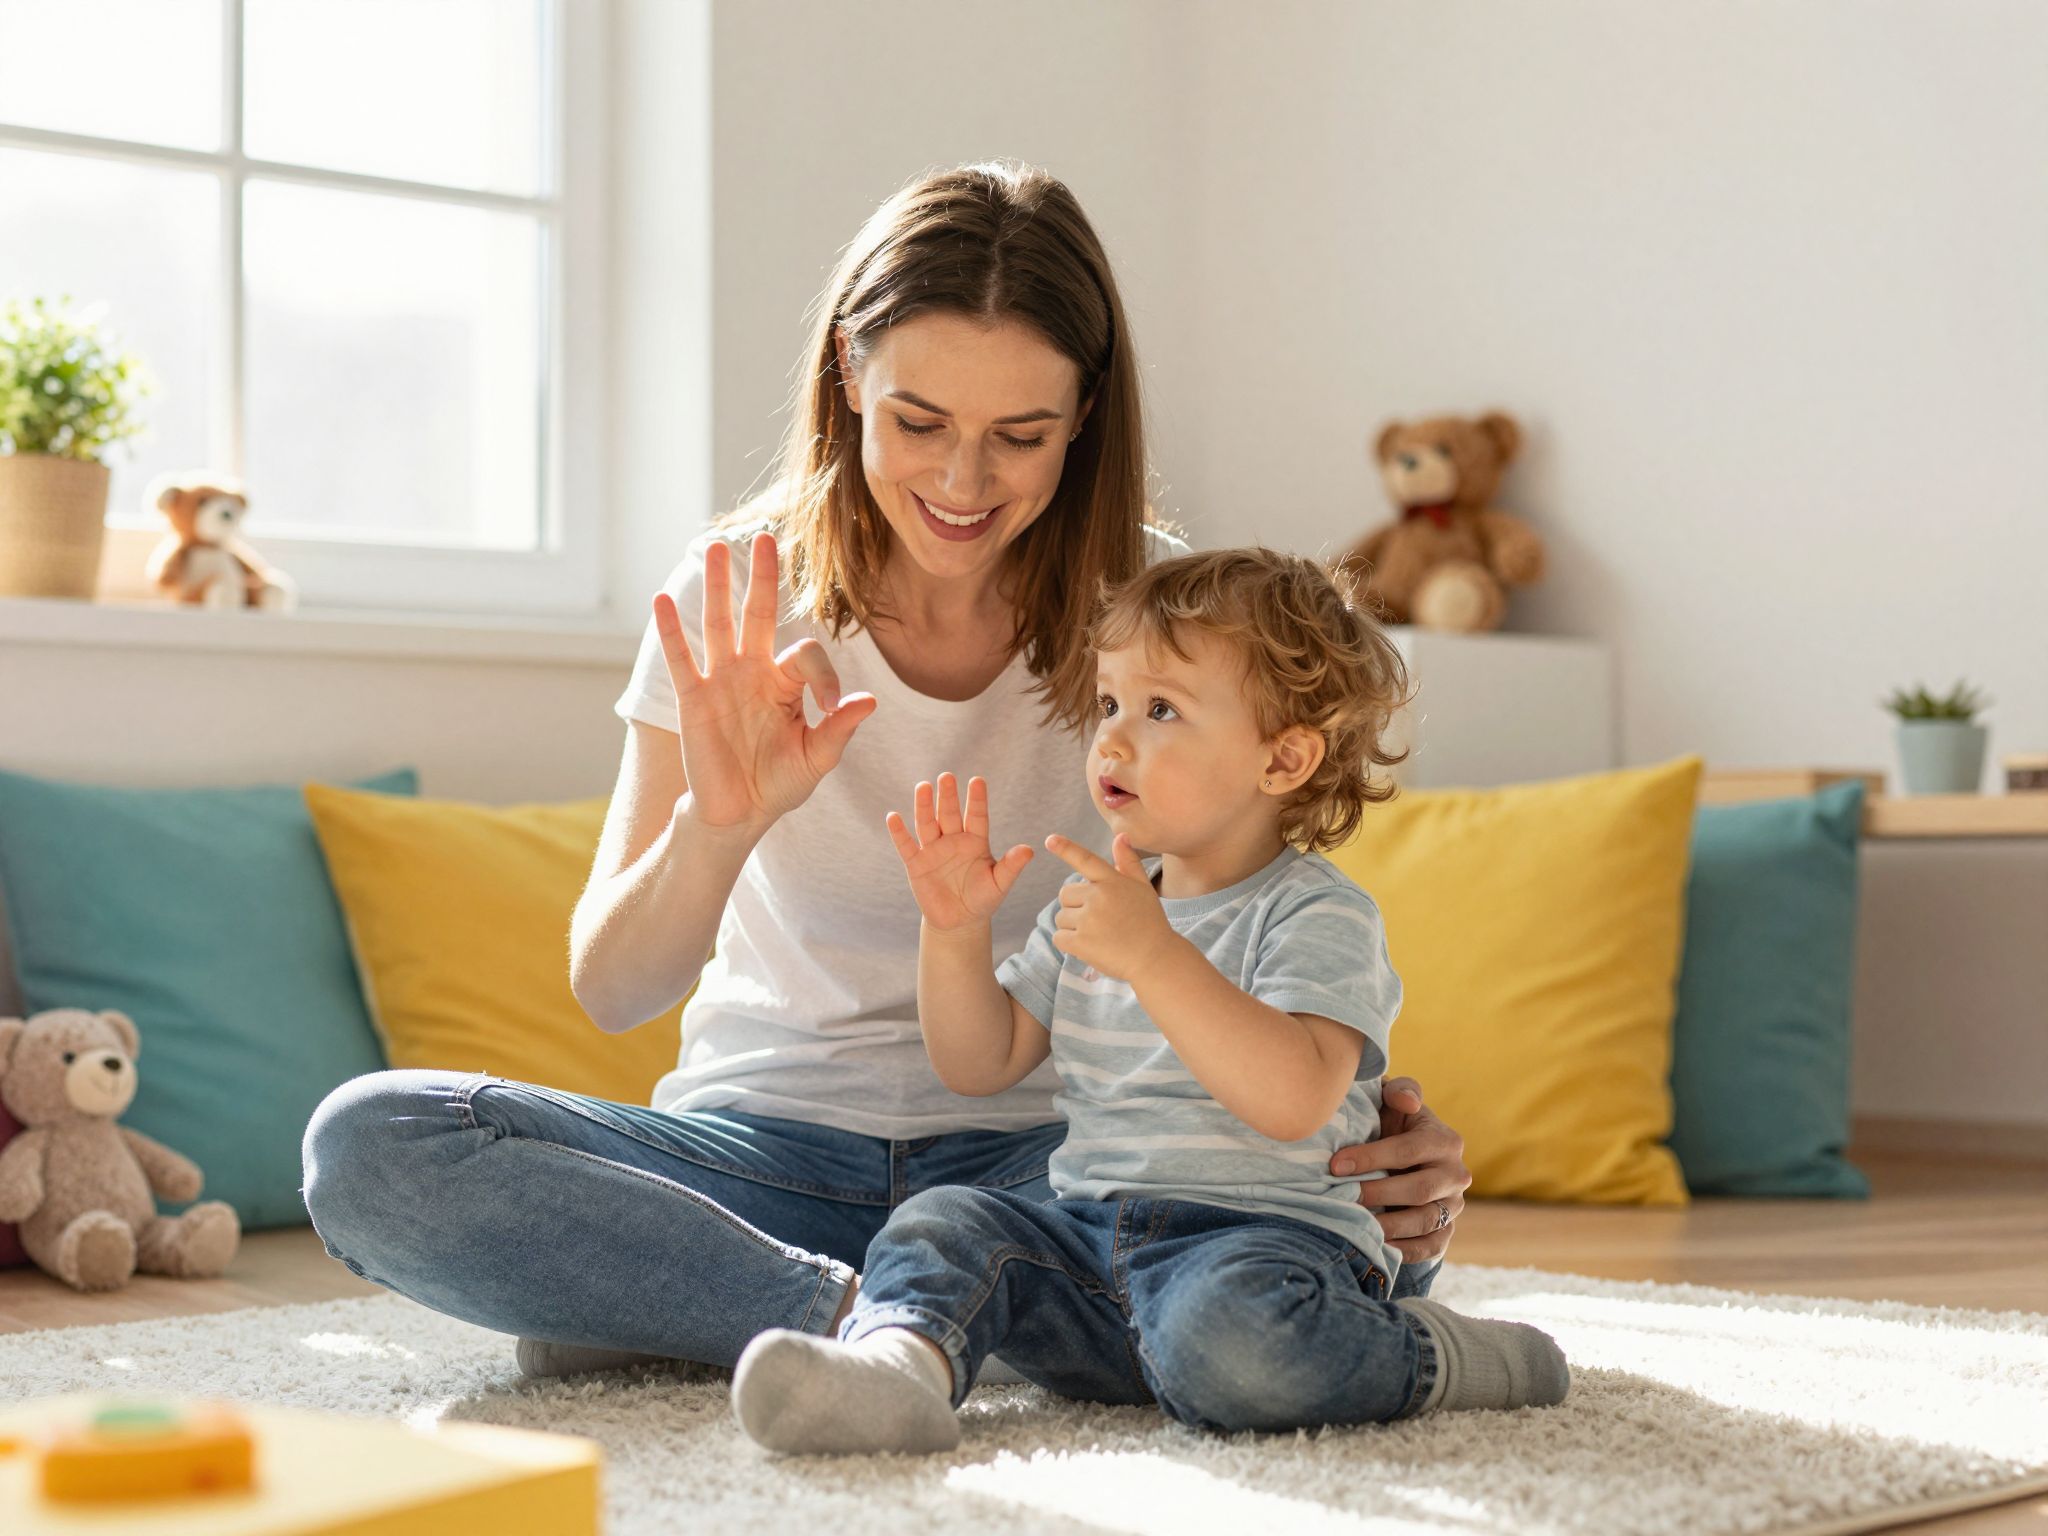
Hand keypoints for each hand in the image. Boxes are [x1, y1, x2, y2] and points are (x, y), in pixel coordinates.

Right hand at [655, 532, 877, 831]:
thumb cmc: (780, 784)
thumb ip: (839, 729)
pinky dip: (672, 630)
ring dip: (718, 587)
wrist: (740, 813)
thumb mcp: (817, 758)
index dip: (824, 675)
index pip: (806, 655)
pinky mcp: (693, 699)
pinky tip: (662, 599)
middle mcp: (753, 673)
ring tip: (715, 547)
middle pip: (759, 615)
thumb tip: (870, 700)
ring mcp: (721, 682)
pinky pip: (682, 659)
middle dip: (763, 579)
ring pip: (719, 625)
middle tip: (765, 538)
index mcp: (787, 684)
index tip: (830, 704)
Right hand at [885, 773, 1034, 931]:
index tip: (978, 781)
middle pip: (950, 814)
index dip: (977, 800)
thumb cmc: (982, 900)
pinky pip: (906, 846)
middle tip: (946, 776)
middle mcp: (953, 840)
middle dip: (948, 796)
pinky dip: (899, 833)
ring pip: (927, 824)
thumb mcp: (999, 884)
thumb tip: (1029, 850)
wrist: (959, 922)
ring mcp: (933, 851)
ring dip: (924, 806)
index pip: (977, 816)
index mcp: (976, 842)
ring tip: (923, 787)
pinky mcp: (916, 864)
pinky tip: (893, 817)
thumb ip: (1011, 866)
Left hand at [1044, 832, 1180, 983]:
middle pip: (1065, 894)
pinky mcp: (1081, 942)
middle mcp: (1099, 896)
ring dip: (1072, 926)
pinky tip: (1088, 947)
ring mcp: (1089, 919)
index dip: (1066, 849)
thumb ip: (1128, 863)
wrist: (1155, 959)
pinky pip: (1059, 937)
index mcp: (1113, 881)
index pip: (1085, 859)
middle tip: (1098, 919)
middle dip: (1075, 905)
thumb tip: (1120, 836)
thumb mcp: (1143, 888)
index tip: (1050, 839)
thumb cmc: (1150, 922)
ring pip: (1061, 917)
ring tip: (1098, 935)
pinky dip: (1068, 943)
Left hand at [1329, 1076, 1470, 1264]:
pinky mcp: (1446, 1230)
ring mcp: (1454, 1205)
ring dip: (1389, 1226)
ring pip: (1426, 1221)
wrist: (1402, 1158)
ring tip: (1357, 1225)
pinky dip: (1405, 1250)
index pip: (1409, 1150)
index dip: (1371, 1157)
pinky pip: (1432, 1247)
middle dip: (1378, 1193)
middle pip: (1420, 1189)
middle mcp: (1456, 1174)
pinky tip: (1376, 1245)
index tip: (1335, 1165)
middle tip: (1344, 1196)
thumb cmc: (1391, 1124)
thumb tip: (1407, 1101)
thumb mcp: (1394, 1101)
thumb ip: (1400, 1091)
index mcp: (1444, 1140)